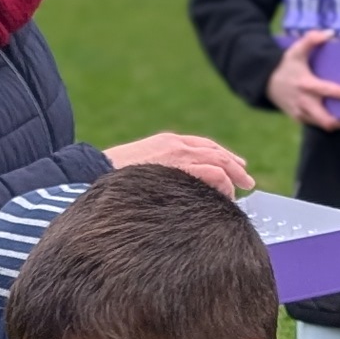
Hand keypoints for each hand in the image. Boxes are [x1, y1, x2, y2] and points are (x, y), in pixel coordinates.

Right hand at [107, 133, 254, 196]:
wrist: (92, 173)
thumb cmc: (110, 178)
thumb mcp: (138, 171)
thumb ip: (158, 175)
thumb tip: (168, 193)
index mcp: (166, 142)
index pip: (202, 146)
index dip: (221, 156)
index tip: (234, 167)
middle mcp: (176, 144)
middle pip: (215, 152)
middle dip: (234, 166)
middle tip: (247, 181)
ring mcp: (178, 154)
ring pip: (218, 161)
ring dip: (233, 177)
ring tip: (242, 190)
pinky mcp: (180, 167)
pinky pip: (212, 173)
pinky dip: (224, 184)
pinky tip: (228, 196)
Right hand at [265, 31, 339, 131]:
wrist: (266, 82)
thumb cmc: (285, 66)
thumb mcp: (295, 50)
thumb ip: (311, 40)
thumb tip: (329, 33)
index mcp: (305, 84)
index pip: (323, 91)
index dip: (338, 94)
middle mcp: (304, 102)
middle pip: (325, 120)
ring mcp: (302, 113)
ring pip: (323, 125)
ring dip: (338, 123)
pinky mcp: (300, 119)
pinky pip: (317, 124)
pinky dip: (329, 123)